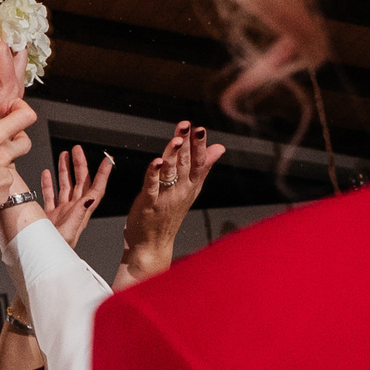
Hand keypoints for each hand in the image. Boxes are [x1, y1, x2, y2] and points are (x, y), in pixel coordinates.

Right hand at [0, 77, 35, 219]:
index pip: (25, 117)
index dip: (20, 109)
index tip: (7, 110)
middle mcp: (3, 156)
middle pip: (24, 141)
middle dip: (15, 137)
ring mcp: (5, 178)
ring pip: (12, 164)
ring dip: (0, 161)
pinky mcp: (1, 195)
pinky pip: (4, 184)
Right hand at [40, 143, 114, 248]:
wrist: (42, 262)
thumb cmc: (57, 253)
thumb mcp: (69, 232)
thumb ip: (79, 214)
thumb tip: (91, 197)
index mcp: (81, 213)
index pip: (96, 189)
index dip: (102, 174)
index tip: (107, 160)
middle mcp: (74, 210)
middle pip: (80, 183)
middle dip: (80, 165)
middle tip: (77, 149)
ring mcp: (62, 213)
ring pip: (65, 186)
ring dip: (65, 170)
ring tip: (64, 155)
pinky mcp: (49, 217)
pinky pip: (50, 196)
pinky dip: (48, 184)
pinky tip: (46, 174)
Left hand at [118, 123, 224, 288]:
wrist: (153, 244)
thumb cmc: (169, 215)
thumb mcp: (190, 189)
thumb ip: (204, 166)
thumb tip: (220, 148)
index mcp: (191, 186)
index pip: (199, 162)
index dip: (200, 145)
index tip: (201, 129)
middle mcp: (181, 191)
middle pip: (186, 163)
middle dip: (188, 143)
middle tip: (189, 126)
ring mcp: (165, 197)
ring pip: (170, 172)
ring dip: (173, 154)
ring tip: (177, 139)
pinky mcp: (149, 203)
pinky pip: (152, 186)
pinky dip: (153, 173)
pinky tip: (155, 161)